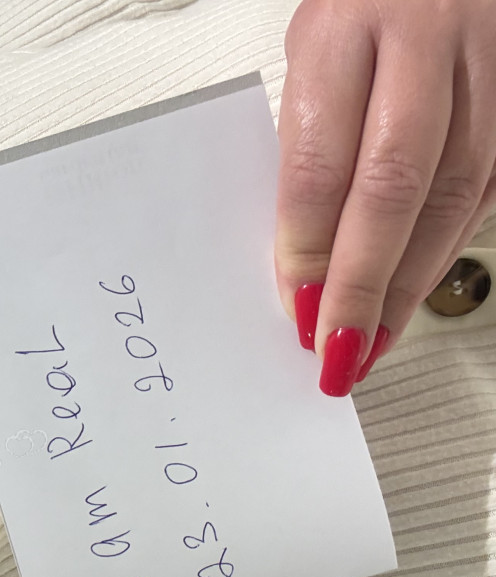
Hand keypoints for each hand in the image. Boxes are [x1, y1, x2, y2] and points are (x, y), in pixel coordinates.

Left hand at [274, 0, 495, 395]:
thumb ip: (310, 137)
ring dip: (412, 280)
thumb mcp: (314, 48)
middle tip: (337, 347)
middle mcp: (428, 36)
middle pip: (395, 187)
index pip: (321, 162)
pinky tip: (418, 285)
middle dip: (363, 283)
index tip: (295, 307)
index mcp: (349, 25)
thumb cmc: (365, 3)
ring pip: (457, 192)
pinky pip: (491, 184)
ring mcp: (491, 59)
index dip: (308, 250)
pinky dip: (449, 244)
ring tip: (374, 336)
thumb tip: (302, 253)